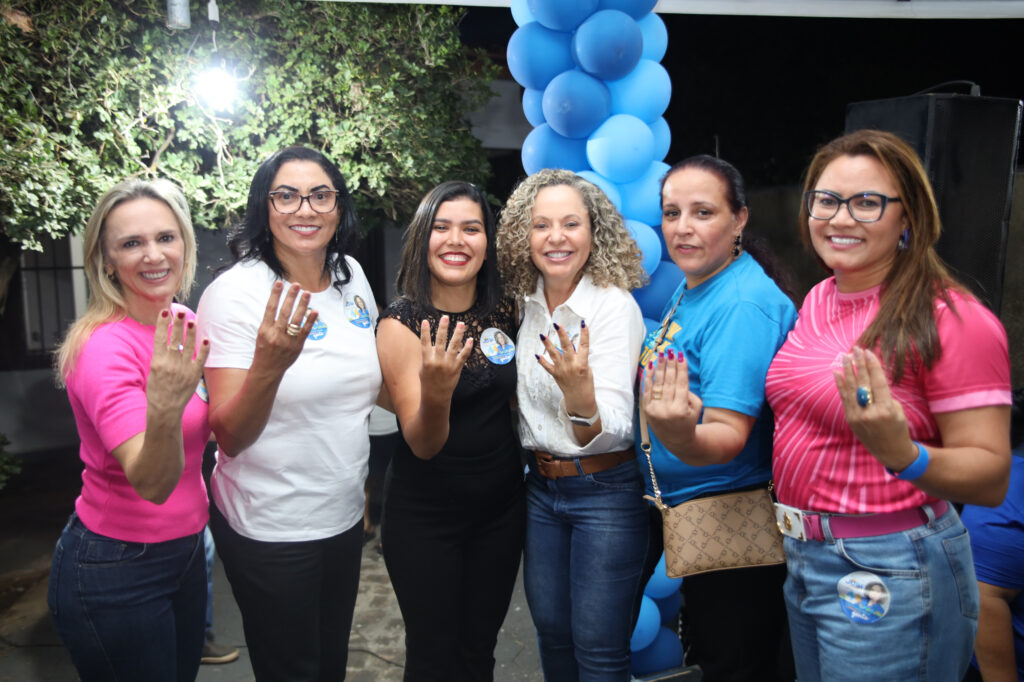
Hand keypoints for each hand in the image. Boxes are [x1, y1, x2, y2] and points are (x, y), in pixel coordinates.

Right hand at [146, 309, 210, 414]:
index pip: (159, 337)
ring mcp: (183, 369)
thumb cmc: (157, 390)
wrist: (165, 409)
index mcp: (157, 361)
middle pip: (175, 339)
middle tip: (181, 312)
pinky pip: (200, 359)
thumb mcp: (153, 371)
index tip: (165, 312)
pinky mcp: (194, 375)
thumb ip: (160, 356)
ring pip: (188, 346)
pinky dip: (204, 349)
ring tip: (192, 320)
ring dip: (191, 332)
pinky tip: (206, 339)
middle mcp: (170, 363)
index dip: (162, 323)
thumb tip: (166, 341)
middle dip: (178, 324)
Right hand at [252, 281, 318, 374]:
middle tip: (296, 285)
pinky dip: (310, 321)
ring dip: (302, 305)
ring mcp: (287, 341)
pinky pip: (305, 331)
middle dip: (291, 297)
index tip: (279, 283)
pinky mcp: (297, 346)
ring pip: (296, 320)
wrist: (267, 370)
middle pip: (284, 312)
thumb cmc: (264, 350)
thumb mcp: (261, 335)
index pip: (270, 308)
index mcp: (264, 330)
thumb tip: (280, 304)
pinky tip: (315, 311)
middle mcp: (275, 334)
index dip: (275, 295)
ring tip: (307, 293)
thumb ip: (270, 322)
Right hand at [419, 315, 472, 398]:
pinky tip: (470, 339)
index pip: (425, 342)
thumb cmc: (428, 381)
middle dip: (443, 328)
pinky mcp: (457, 368)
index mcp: (427, 360)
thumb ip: (428, 355)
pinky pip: (463, 356)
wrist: (436, 396)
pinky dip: (467, 348)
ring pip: (454, 346)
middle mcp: (437, 361)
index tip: (425, 321)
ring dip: (458, 334)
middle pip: (440, 341)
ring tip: (461, 324)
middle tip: (446, 317)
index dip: (425, 331)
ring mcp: (448, 364)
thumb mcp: (423, 368)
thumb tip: (433, 344)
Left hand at [536, 321, 594, 414]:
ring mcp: (562, 369)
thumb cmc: (586, 383)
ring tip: (542, 335)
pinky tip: (537, 355)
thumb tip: (572, 347)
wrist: (580, 398)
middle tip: (556, 324)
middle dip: (561, 334)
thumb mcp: (587, 369)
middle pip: (566, 346)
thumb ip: (580, 358)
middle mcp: (571, 365)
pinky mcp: (556, 374)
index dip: (584, 333)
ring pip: (554, 354)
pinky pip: (547, 366)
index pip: (584, 345)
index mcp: (582, 363)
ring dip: (548, 344)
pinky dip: (542, 361)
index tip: (582, 323)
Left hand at [642, 349, 700, 442]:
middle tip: (670, 350)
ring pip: (657, 384)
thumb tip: (678, 377)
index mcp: (681, 409)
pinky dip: (648, 377)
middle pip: (668, 381)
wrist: (676, 440)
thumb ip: (689, 393)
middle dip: (669, 364)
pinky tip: (650, 365)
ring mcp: (655, 410)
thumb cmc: (689, 420)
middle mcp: (667, 409)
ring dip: (659, 367)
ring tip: (660, 354)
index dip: (681, 368)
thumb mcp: (696, 408)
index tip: (681, 355)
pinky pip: (647, 390)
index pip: (681, 383)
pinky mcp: (647, 410)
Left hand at [834, 346, 917, 470]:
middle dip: (859, 364)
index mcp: (886, 410)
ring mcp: (858, 417)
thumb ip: (883, 395)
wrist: (890, 451)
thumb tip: (870, 377)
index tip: (868, 352)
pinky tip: (837, 373)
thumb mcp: (898, 410)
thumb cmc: (898, 427)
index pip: (878, 382)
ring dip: (847, 371)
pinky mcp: (850, 420)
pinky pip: (844, 398)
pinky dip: (840, 385)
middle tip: (855, 349)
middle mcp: (870, 413)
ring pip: (851, 389)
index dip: (873, 366)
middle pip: (863, 383)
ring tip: (844, 357)